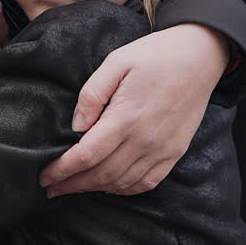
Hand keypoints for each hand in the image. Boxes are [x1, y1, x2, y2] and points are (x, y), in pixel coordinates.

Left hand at [40, 23, 229, 196]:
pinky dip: (124, 189)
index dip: (61, 171)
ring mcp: (162, 150)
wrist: (201, 55)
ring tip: (74, 187)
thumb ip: (92, 94)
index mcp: (126, 118)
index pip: (86, 156)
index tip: (44, 177)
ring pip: (122, 182)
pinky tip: (109, 186)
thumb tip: (75, 126)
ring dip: (95, 189)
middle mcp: (144, 140)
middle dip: (72, 185)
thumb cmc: (155, 55)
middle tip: (52, 188)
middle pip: (101, 175)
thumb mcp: (116, 62)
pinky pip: (147, 182)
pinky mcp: (175, 153)